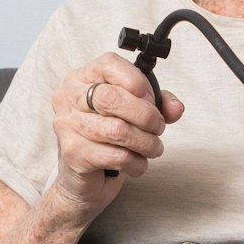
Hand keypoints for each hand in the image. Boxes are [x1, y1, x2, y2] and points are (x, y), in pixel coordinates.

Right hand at [47, 54, 185, 214]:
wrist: (84, 179)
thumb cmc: (107, 138)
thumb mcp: (135, 112)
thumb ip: (158, 103)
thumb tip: (176, 107)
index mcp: (81, 78)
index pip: (109, 64)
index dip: (138, 82)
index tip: (151, 100)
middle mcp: (68, 97)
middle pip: (112, 98)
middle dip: (146, 115)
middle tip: (158, 127)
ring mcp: (67, 126)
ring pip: (118, 130)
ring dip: (146, 142)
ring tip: (153, 148)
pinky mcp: (74, 154)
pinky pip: (116, 155)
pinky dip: (136, 162)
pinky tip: (137, 163)